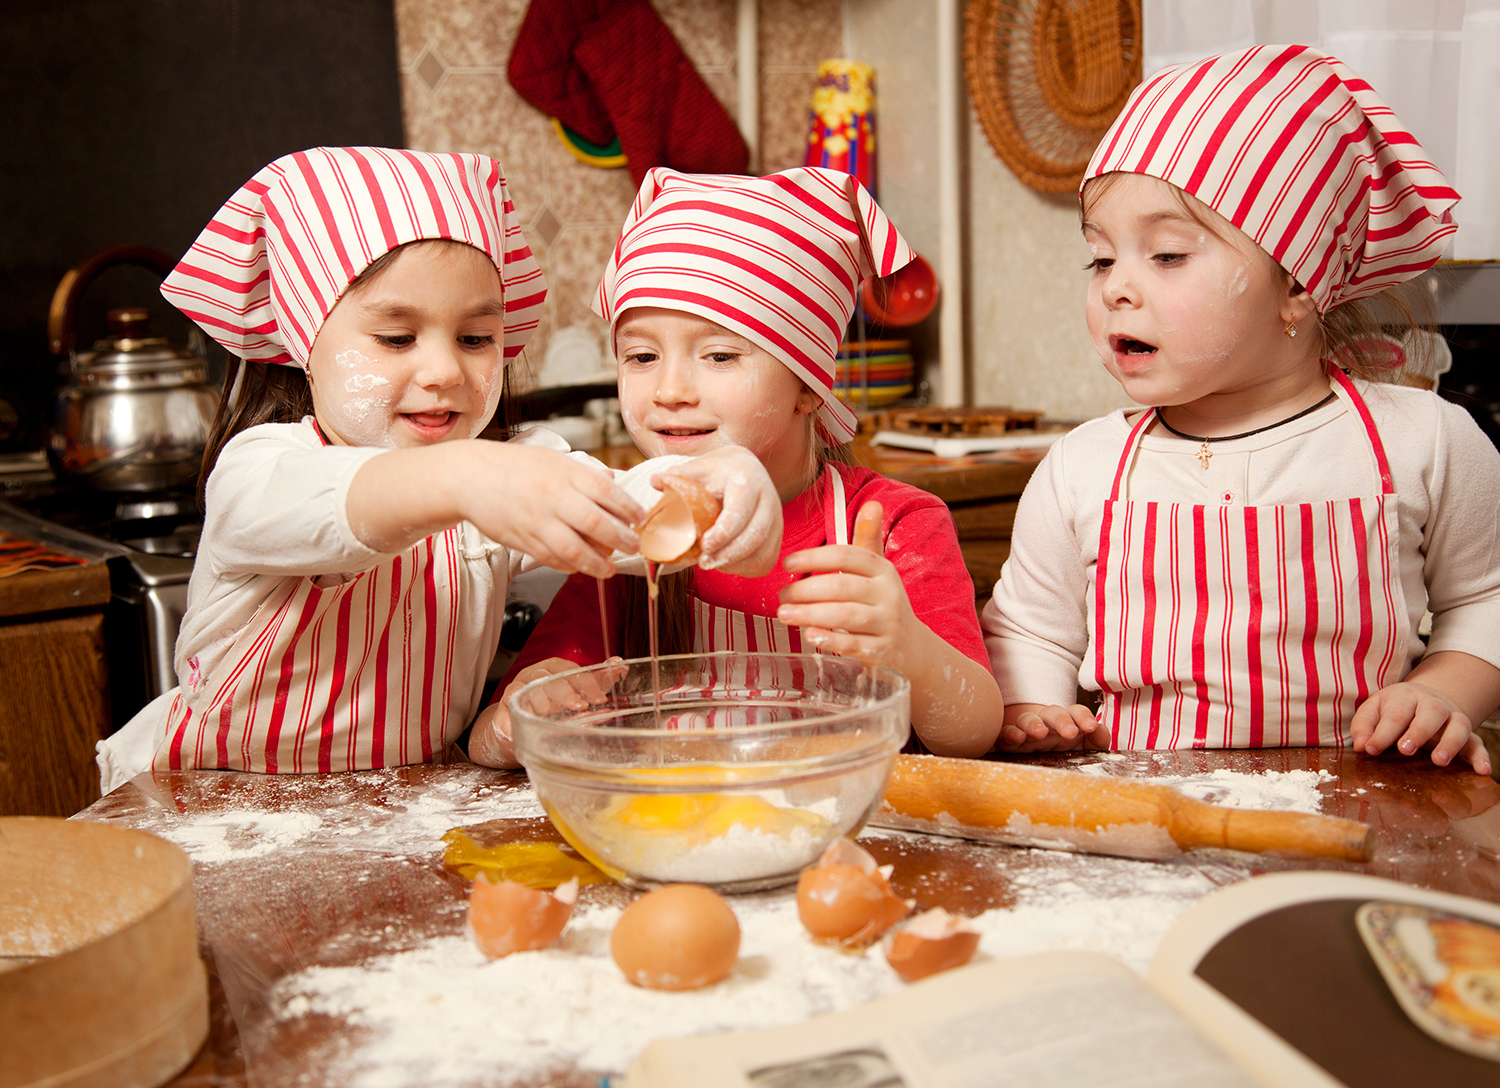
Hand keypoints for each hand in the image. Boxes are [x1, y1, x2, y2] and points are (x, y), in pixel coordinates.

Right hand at [462, 444, 643, 578]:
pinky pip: (551, 559)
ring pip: (575, 549)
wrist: (470, 477)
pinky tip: (579, 567)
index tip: (640, 518)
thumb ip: (584, 474)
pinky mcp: (522, 540)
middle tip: (634, 547)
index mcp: (565, 474)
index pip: (606, 492)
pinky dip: (569, 566)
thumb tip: (613, 482)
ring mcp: (537, 521)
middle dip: (621, 540)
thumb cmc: (514, 466)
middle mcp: (553, 498)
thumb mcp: (553, 460)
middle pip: (596, 524)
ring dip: (597, 563)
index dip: (628, 508)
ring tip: (609, 569)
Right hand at [469, 656, 627, 767]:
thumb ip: (595, 682)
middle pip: (553, 677)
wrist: (514, 729)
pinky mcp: (506, 704)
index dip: (588, 683)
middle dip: (569, 691)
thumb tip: (621, 667)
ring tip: (563, 712)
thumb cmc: (547, 708)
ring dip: (549, 700)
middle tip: (583, 706)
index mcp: (555, 669)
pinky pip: (513, 702)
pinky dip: (522, 708)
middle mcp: (537, 675)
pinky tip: (532, 717)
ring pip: (533, 687)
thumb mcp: (574, 695)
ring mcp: (521, 688)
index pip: (573, 670)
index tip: (601, 698)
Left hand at [659, 445, 781, 575]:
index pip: (741, 508)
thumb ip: (678, 476)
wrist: (745, 471)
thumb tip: (655, 482)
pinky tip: (725, 564)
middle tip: (703, 563)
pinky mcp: (777, 537)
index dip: (724, 531)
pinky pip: (765, 560)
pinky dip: (745, 568)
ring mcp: (776, 520)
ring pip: (763, 551)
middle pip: (755, 534)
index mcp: (747, 480)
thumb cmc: (717, 473)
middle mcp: (768, 499)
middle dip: (728, 553)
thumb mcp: (698, 468)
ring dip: (735, 563)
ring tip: (710, 564)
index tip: (704, 544)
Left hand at [777, 502, 912, 667]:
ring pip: (846, 615)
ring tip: (784, 615)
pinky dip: (830, 639)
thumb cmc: (881, 602)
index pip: (847, 555)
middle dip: (805, 590)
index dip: (814, 557)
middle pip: (842, 586)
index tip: (786, 563)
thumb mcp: (877, 571)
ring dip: (810, 614)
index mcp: (882, 569)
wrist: (912, 647)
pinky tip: (809, 635)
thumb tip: (873, 504)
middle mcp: (888, 594)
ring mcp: (887, 623)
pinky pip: (854, 644)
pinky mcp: (883, 650)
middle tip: (781, 596)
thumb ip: (867, 540)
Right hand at [998, 703, 1109, 752]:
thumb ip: (1098, 740)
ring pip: (1028, 719)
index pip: (1076, 712)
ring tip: (1040, 733)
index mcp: (1067, 723)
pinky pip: (1006, 733)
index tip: (1090, 727)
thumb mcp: (1084, 749)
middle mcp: (1047, 723)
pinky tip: (1018, 737)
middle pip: (1052, 712)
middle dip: (1061, 720)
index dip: (1083, 717)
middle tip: (1069, 732)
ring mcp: (1027, 730)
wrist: (1036, 762)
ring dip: (1034, 723)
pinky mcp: (1009, 741)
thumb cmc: (1063, 753)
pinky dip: (1011, 733)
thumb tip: (1100, 730)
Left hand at [1351, 680, 1491, 774]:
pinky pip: (1479, 743)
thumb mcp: (1374, 709)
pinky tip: (1482, 771)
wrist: (1424, 697)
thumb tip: (1361, 745)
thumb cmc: (1394, 708)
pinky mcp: (1468, 734)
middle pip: (1431, 713)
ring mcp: (1453, 718)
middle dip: (1418, 732)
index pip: (1396, 714)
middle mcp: (1433, 704)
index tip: (1370, 749)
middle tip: (1405, 750)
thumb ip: (1364, 725)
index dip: (1382, 733)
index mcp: (1406, 696)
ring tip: (1439, 761)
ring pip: (1459, 725)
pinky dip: (1482, 757)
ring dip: (1450, 743)